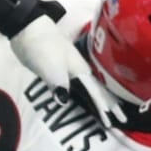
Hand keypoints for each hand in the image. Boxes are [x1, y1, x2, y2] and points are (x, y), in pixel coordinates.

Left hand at [8, 15, 123, 126]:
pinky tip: (87, 98)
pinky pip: (80, 86)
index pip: (98, 92)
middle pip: (100, 90)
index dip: (107, 107)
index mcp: (82, 70)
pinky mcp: (62, 70)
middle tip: (122, 119)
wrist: (29, 30)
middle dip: (111, 104)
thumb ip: (59, 83)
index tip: (119, 120)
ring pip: (91, 88)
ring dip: (100, 99)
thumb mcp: (51, 67)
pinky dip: (87, 94)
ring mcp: (72, 70)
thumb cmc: (43, 48)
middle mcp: (81, 71)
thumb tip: (63, 100)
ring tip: (109, 111)